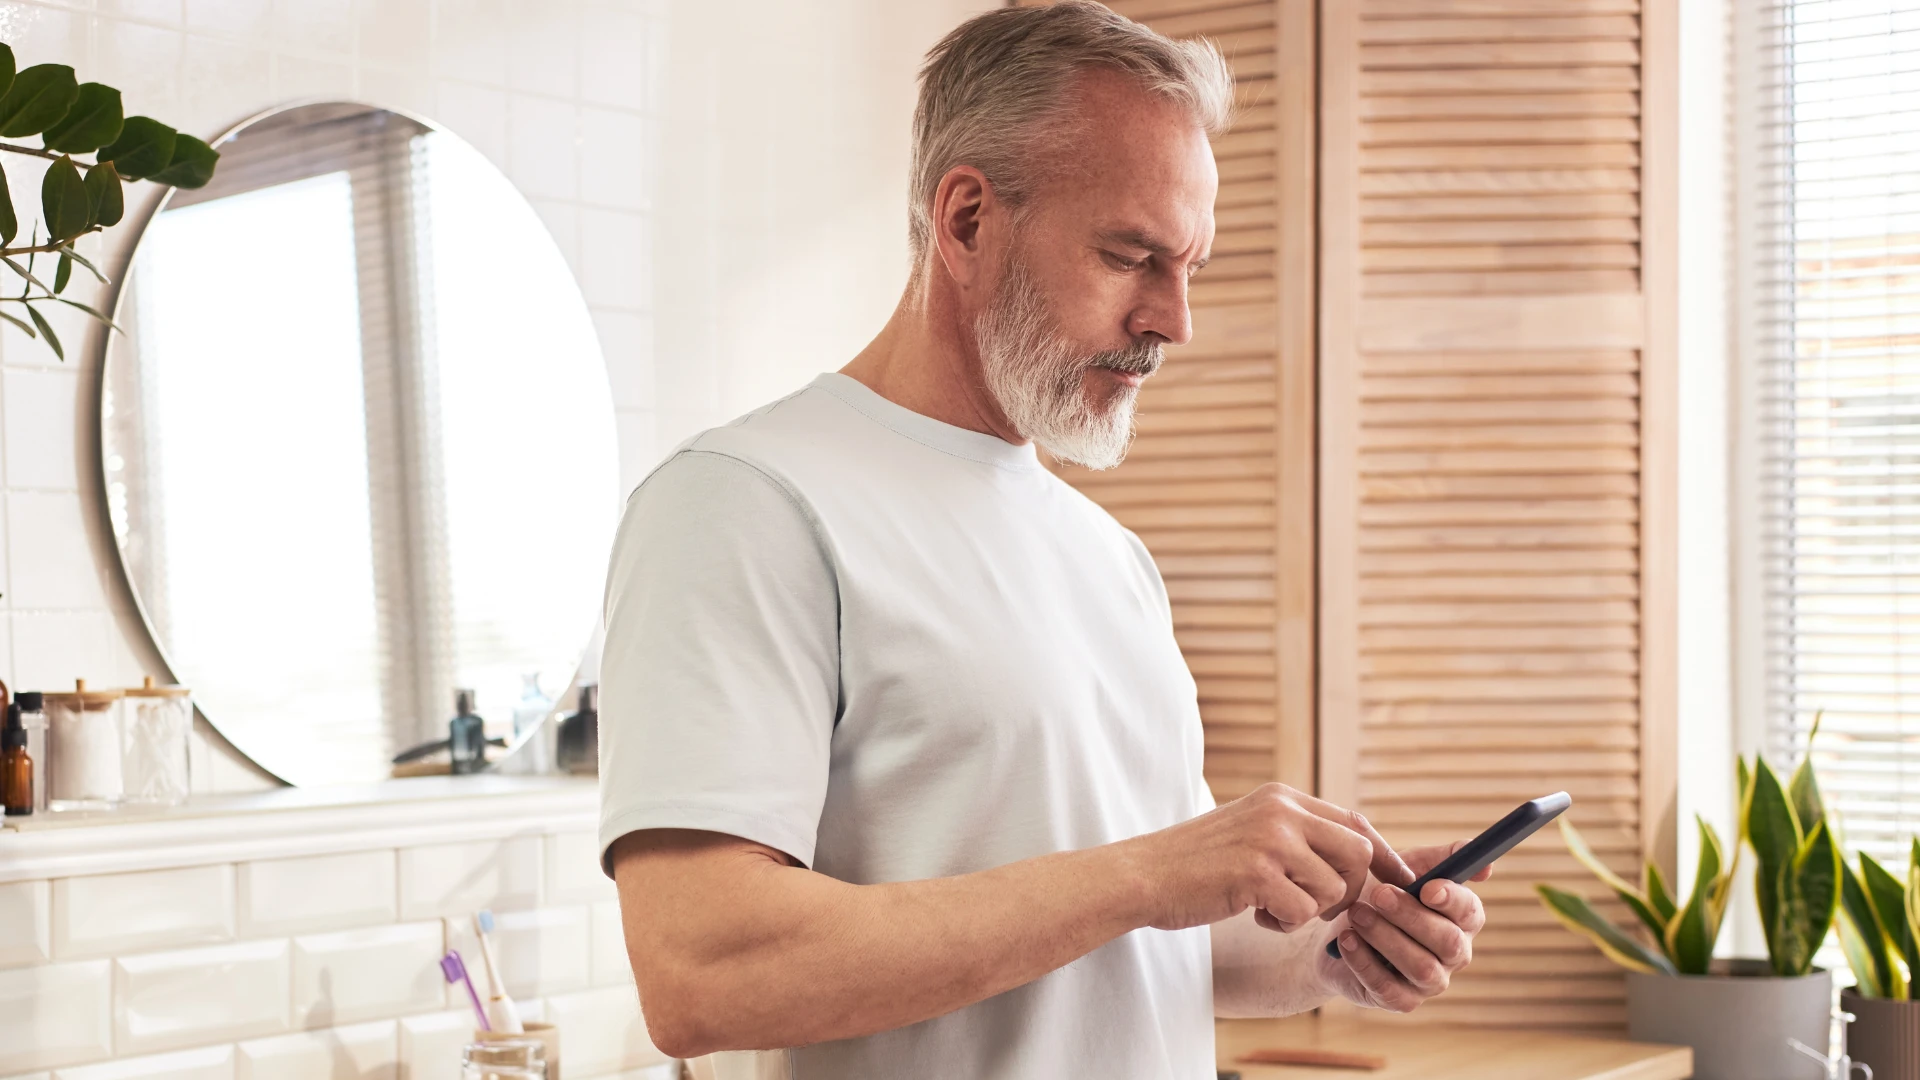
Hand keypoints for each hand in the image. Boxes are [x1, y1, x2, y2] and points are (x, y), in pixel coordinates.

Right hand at [1128, 784, 1412, 932]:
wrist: (1144, 875)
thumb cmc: (1197, 863)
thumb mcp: (1252, 832)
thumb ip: (1297, 835)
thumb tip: (1360, 856)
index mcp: (1282, 797)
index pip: (1356, 823)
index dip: (1383, 857)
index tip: (1397, 886)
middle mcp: (1280, 810)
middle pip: (1359, 853)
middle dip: (1350, 890)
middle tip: (1318, 907)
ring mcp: (1269, 838)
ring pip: (1334, 887)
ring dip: (1310, 911)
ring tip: (1271, 908)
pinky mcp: (1256, 871)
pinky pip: (1303, 911)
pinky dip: (1284, 923)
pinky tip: (1254, 914)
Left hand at [1316, 841, 1488, 1012]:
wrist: (1333, 930)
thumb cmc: (1378, 894)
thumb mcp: (1405, 867)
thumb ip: (1439, 858)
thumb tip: (1479, 859)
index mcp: (1461, 919)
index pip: (1471, 912)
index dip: (1453, 900)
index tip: (1427, 888)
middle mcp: (1454, 953)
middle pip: (1447, 941)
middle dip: (1411, 916)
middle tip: (1377, 893)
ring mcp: (1431, 981)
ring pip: (1420, 967)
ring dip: (1385, 937)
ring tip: (1356, 914)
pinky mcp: (1402, 1001)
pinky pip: (1388, 988)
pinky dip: (1364, 962)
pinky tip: (1345, 939)